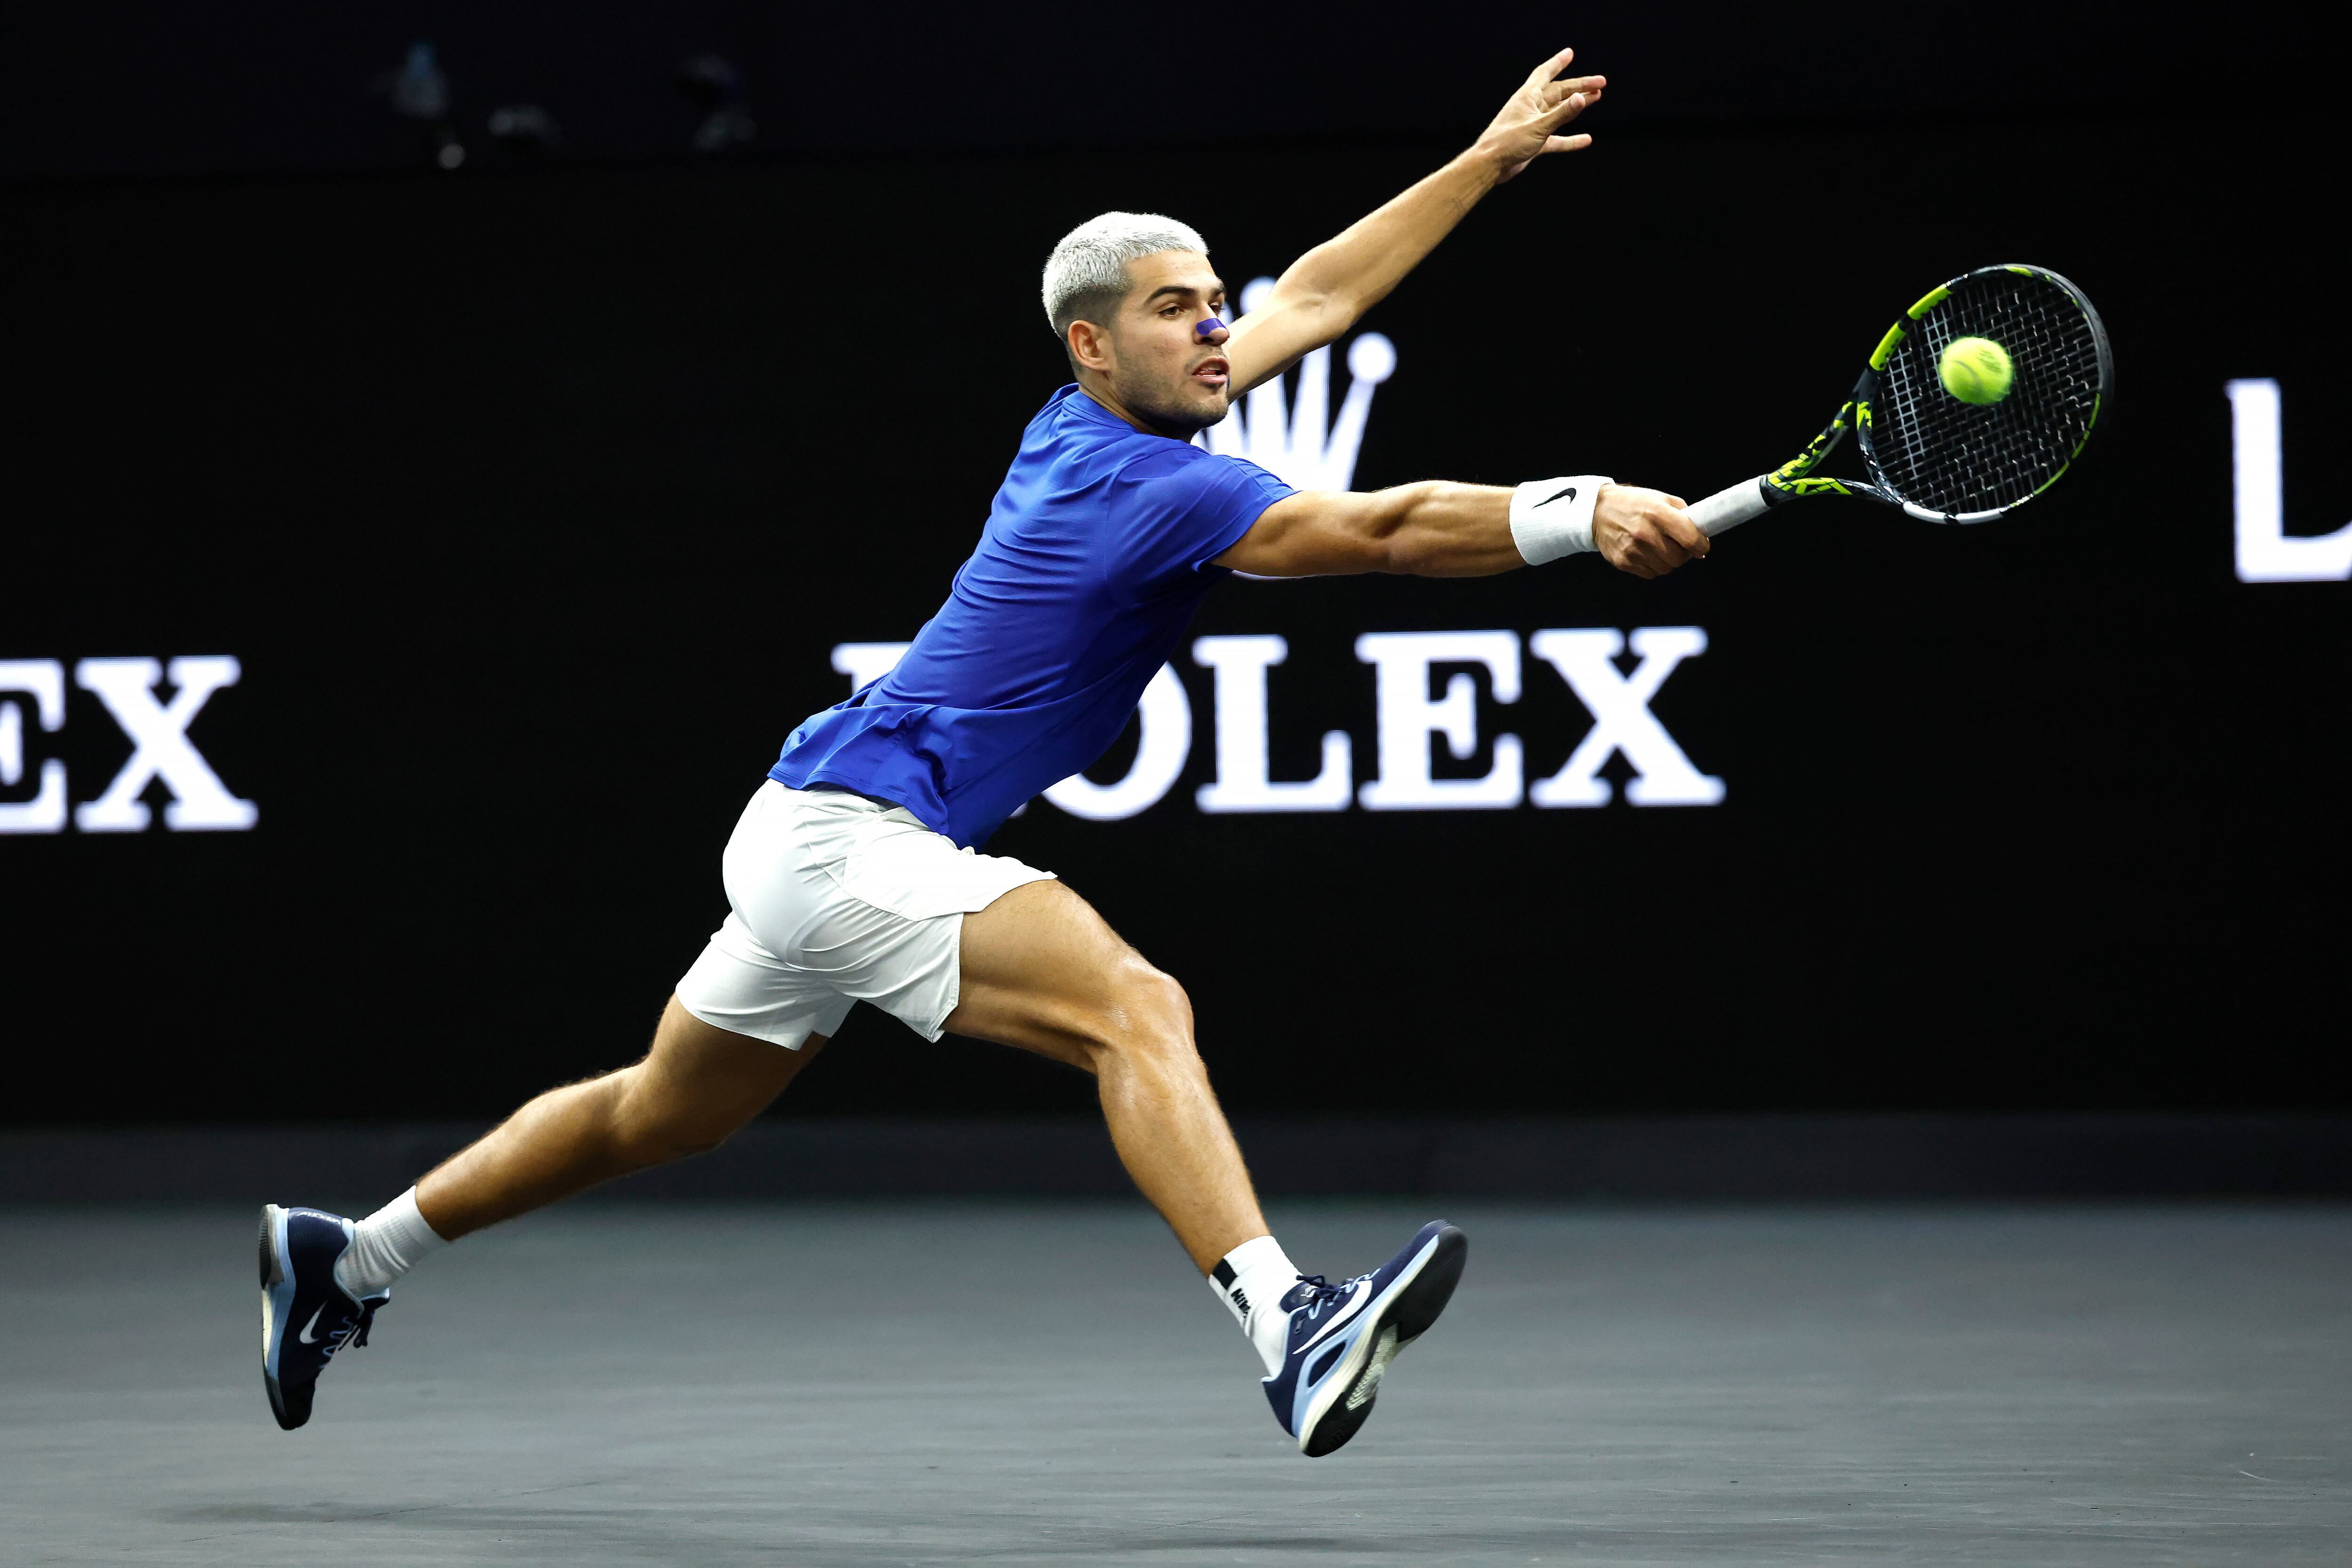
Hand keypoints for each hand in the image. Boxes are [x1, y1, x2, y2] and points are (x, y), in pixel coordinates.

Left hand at [1473, 47, 1605, 182]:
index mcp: (1527, 97)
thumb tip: (1581, 97)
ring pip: (1559, 112)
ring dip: (1577, 105)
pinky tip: (1585, 139)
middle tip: (1601, 83)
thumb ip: (1561, 114)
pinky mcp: (1534, 142)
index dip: (1558, 63)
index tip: (1570, 53)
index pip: (1545, 74)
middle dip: (1579, 86)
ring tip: (1596, 98)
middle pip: (1559, 92)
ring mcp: (1533, 125)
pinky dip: (1571, 139)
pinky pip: (1557, 138)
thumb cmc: (1507, 143)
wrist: (1489, 166)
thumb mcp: (1538, 127)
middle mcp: (1531, 108)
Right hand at [1594, 485, 1707, 577]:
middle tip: (1678, 546)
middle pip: (1678, 558)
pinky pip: (1650, 573)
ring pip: (1665, 569)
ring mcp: (1633, 550)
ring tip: (1661, 549)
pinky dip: (1654, 566)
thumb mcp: (1661, 498)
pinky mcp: (1624, 562)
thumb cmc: (1634, 503)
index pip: (1689, 538)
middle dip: (1683, 554)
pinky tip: (1647, 554)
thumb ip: (1683, 515)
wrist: (1599, 511)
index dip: (1701, 546)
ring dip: (1668, 561)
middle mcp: (1646, 533)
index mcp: (1658, 513)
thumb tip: (1700, 538)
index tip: (1701, 547)